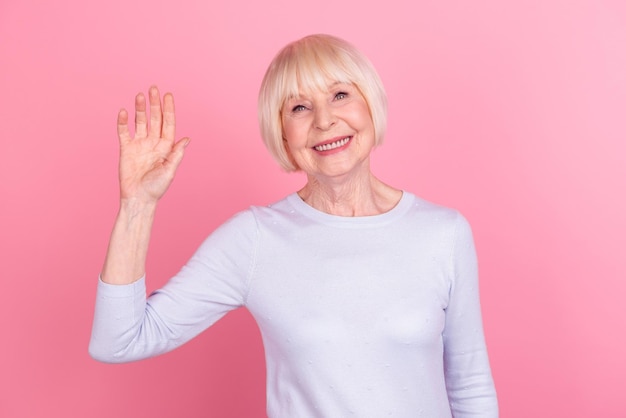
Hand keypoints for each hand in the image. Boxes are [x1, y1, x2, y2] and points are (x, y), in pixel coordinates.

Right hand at [117, 86, 188, 203]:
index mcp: (166, 147)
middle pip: (154, 119)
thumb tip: (187, 139)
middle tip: (154, 88)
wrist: (139, 199)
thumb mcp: (170, 171)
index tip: (167, 95)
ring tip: (140, 96)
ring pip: (140, 122)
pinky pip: (124, 132)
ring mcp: (139, 144)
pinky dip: (123, 122)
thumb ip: (176, 154)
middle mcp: (153, 143)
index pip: (168, 124)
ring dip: (140, 109)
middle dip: (155, 104)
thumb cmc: (157, 188)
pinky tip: (124, 112)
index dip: (168, 110)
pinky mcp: (126, 149)